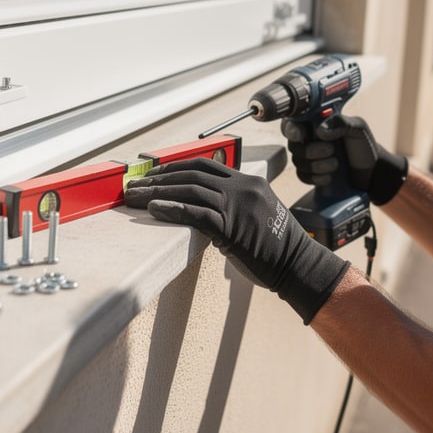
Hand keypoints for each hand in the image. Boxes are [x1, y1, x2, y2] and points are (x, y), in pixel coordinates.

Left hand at [124, 157, 348, 323]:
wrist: (298, 266)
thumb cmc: (276, 248)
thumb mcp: (257, 215)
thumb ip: (233, 206)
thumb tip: (202, 207)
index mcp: (248, 182)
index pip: (204, 165)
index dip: (175, 168)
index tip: (153, 174)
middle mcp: (243, 188)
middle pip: (192, 174)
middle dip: (159, 178)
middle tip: (135, 184)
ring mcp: (238, 206)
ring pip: (190, 190)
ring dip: (157, 192)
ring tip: (135, 196)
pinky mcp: (233, 227)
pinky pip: (196, 214)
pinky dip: (172, 209)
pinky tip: (154, 209)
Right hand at [281, 114, 407, 204]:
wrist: (372, 171)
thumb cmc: (364, 145)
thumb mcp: (358, 129)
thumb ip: (341, 123)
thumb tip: (320, 130)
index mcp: (317, 122)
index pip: (294, 121)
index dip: (292, 129)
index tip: (301, 135)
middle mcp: (308, 139)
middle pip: (293, 144)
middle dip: (311, 151)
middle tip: (332, 151)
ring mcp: (308, 157)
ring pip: (297, 161)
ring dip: (316, 166)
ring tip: (335, 165)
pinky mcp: (310, 174)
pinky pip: (302, 176)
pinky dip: (315, 178)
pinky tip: (329, 178)